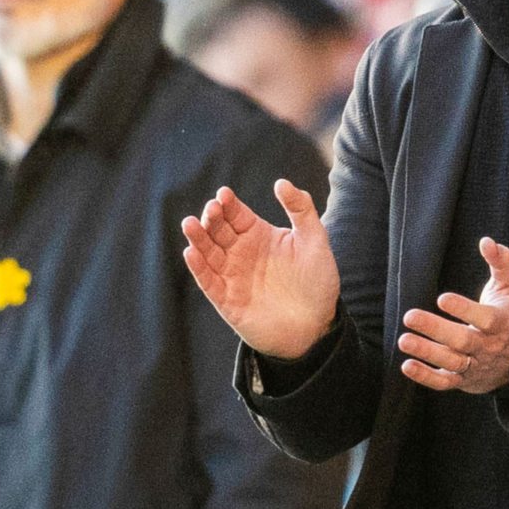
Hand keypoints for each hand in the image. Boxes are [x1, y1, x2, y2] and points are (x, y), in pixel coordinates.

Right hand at [182, 180, 339, 359]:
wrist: (317, 325)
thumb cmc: (317, 282)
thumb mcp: (315, 240)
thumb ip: (301, 209)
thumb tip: (281, 182)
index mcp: (258, 235)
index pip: (236, 214)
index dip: (228, 204)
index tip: (224, 194)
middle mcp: (240, 253)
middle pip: (218, 230)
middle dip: (212, 218)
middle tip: (212, 209)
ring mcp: (232, 276)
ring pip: (208, 253)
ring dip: (198, 239)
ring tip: (191, 224)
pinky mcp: (226, 300)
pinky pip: (208, 282)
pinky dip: (198, 268)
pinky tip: (191, 253)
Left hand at [398, 237, 508, 394]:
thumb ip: (501, 262)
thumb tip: (487, 241)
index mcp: (503, 323)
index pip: (486, 319)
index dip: (465, 310)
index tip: (442, 298)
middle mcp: (490, 347)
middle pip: (464, 341)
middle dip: (436, 330)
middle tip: (409, 316)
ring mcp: (476, 365)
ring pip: (452, 362)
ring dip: (427, 353)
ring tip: (404, 340)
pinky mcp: (464, 380)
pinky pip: (445, 382)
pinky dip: (426, 377)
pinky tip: (407, 365)